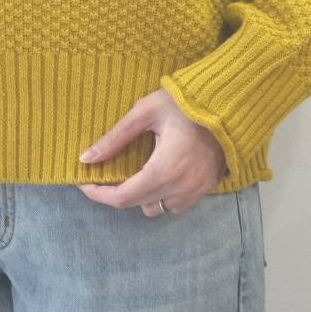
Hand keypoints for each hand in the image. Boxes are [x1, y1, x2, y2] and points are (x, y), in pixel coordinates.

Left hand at [76, 88, 227, 216]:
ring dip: (141, 196)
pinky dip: (161, 195)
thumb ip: (116, 137)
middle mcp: (181, 188)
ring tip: (132, 171)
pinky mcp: (207, 189)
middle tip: (102, 174)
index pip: (124, 197)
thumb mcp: (145, 111)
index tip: (84, 182)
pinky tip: (157, 173)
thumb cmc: (184, 103)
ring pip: (157, 208)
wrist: (227, 103)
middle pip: (137, 205)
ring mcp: (196, 192)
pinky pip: (176, 204)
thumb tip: (87, 158)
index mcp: (165, 169)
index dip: (99, 194)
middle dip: (115, 193)